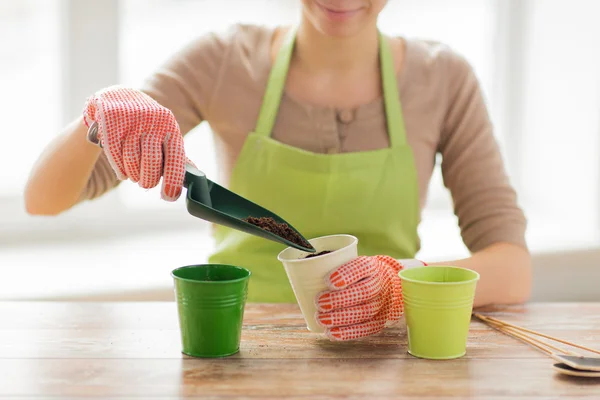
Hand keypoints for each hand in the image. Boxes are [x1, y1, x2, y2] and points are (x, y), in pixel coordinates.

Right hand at [83, 85, 188, 200]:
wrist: (118, 97)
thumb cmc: (146, 125)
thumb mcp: (164, 135)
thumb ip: (176, 155)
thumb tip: (195, 175)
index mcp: (170, 127)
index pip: (176, 158)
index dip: (173, 180)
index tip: (168, 197)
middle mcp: (153, 121)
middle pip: (151, 162)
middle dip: (148, 180)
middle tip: (145, 184)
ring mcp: (132, 119)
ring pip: (131, 160)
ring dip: (132, 174)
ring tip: (133, 174)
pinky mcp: (111, 119)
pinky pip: (114, 154)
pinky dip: (118, 168)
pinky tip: (122, 170)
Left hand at [315, 256, 424, 340]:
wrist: (383, 285)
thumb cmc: (355, 274)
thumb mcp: (346, 264)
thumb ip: (327, 266)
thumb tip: (297, 272)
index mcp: (370, 266)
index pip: (362, 267)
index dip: (346, 275)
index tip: (327, 281)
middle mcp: (380, 283)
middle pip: (364, 291)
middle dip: (340, 299)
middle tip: (318, 302)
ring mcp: (382, 303)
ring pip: (365, 311)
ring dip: (341, 317)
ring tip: (321, 319)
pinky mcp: (380, 320)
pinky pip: (367, 328)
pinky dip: (349, 332)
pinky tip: (332, 333)